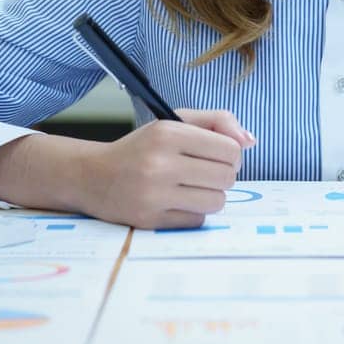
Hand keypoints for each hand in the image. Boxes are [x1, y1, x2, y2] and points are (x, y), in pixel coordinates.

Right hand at [79, 108, 254, 229]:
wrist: (93, 176)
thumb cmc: (142, 148)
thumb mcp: (173, 122)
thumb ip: (216, 122)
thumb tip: (250, 141)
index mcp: (167, 133)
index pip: (230, 149)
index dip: (232, 154)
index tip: (218, 156)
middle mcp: (160, 163)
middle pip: (227, 177)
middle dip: (223, 175)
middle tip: (205, 172)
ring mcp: (154, 195)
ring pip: (217, 201)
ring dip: (211, 195)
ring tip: (192, 187)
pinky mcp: (150, 220)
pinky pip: (197, 220)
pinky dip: (194, 212)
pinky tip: (177, 201)